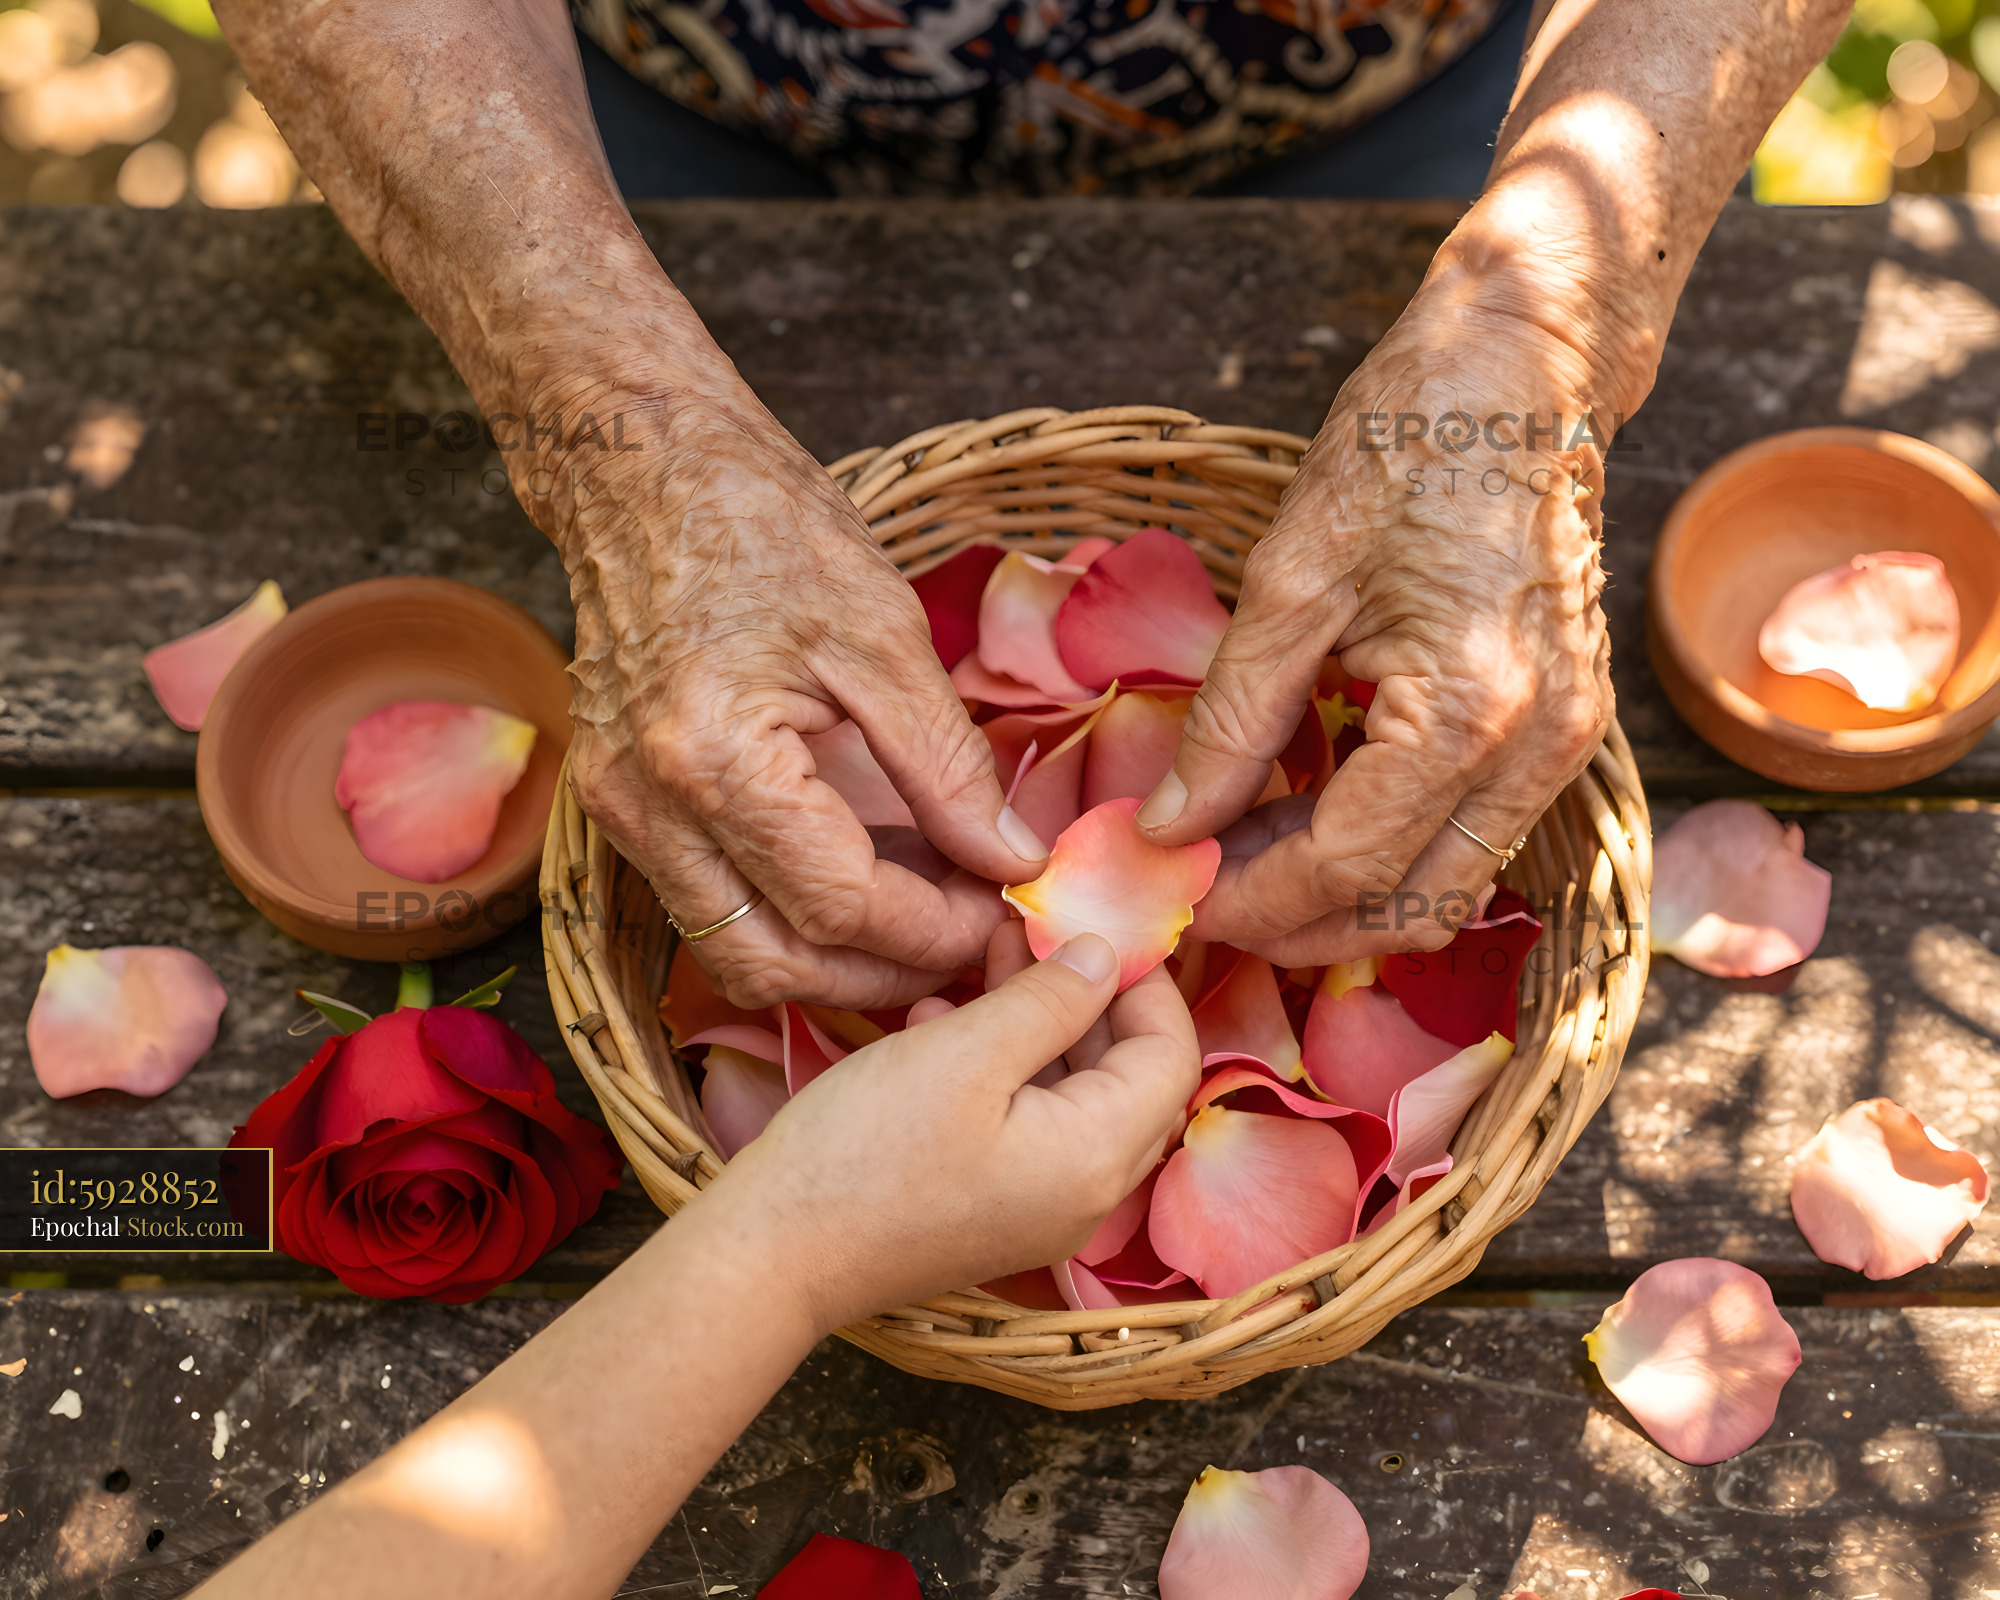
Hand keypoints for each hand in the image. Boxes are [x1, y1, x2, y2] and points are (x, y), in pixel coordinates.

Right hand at [544, 384, 1048, 1009]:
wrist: (640, 463)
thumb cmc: (760, 522)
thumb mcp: (883, 635)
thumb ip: (948, 766)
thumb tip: (1010, 856)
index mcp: (712, 761)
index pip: (840, 907)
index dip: (935, 927)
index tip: (1002, 909)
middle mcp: (646, 807)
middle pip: (774, 964)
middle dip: (885, 971)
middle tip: (971, 936)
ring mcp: (620, 811)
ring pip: (732, 950)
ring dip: (835, 958)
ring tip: (926, 911)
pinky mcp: (620, 802)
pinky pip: (709, 901)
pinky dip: (789, 912)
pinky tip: (864, 873)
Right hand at [708, 925, 1199, 1332]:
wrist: (774, 1257)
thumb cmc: (867, 1153)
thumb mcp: (965, 1053)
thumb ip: (1050, 1001)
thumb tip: (1109, 956)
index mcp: (1099, 1157)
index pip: (1172, 1056)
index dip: (1146, 983)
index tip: (1098, 924)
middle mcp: (1088, 1194)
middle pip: (1130, 1077)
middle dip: (1089, 995)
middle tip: (1035, 930)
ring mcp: (1041, 1209)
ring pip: (1073, 1095)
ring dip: (1040, 1022)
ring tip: (985, 956)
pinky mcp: (994, 1209)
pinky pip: (1028, 1124)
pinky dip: (1002, 1067)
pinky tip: (941, 1018)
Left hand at [1139, 297, 1613, 964]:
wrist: (1523, 366)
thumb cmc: (1406, 444)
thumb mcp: (1289, 580)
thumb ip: (1229, 720)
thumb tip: (1170, 825)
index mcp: (1471, 714)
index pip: (1344, 868)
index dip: (1250, 900)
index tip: (1174, 893)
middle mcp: (1539, 749)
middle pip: (1409, 907)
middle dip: (1299, 924)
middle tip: (1202, 893)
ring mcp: (1566, 741)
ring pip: (1445, 882)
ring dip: (1344, 892)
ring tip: (1242, 852)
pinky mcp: (1566, 723)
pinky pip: (1471, 830)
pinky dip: (1387, 842)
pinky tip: (1307, 807)